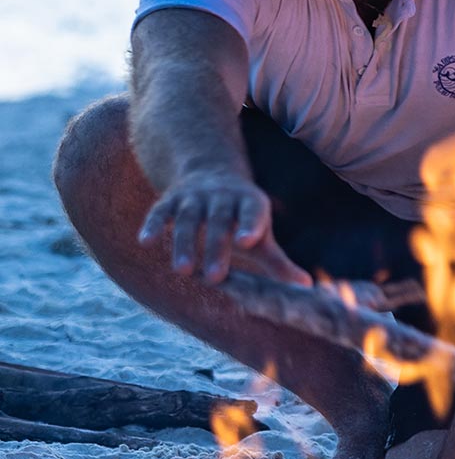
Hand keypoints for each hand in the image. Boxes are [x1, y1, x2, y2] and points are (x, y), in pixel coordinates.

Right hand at [138, 170, 311, 286]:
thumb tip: (305, 287)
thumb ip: (278, 261)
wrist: (210, 172)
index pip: (252, 211)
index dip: (250, 224)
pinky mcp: (170, 199)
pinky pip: (160, 211)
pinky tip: (145, 242)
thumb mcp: (261, 233)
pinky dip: (153, 225)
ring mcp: (194, 196)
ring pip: (188, 218)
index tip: (248, 242)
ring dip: (184, 243)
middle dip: (216, 247)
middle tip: (215, 277)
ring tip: (183, 271)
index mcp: (250, 202)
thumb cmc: (242, 216)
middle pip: (219, 220)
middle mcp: (222, 196)